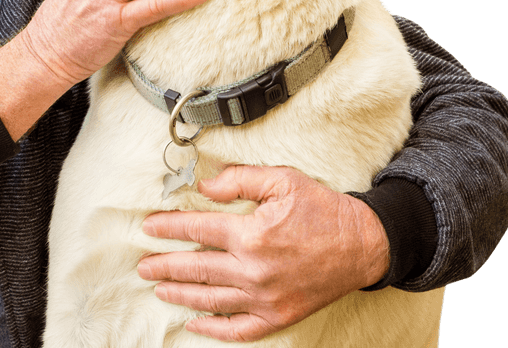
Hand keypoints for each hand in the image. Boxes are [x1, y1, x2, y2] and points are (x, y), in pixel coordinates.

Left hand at [137, 166, 389, 341]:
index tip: (149, 227)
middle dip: (164, 266)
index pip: (197, 229)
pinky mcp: (279, 316)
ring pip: (211, 300)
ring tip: (159, 289)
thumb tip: (205, 186)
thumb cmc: (322, 210)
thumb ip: (239, 180)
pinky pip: (239, 329)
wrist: (363, 244)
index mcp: (251, 234)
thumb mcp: (282, 180)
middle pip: (196, 268)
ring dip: (180, 295)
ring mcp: (266, 298)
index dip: (169, 227)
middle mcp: (254, 270)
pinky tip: (194, 323)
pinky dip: (214, 328)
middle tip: (143, 267)